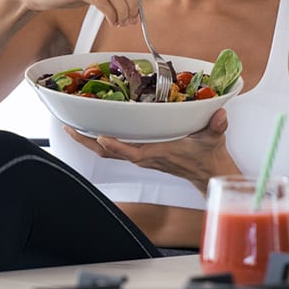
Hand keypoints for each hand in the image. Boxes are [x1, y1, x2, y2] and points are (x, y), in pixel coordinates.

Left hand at [64, 109, 238, 192]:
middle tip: (69, 128)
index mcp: (160, 153)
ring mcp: (141, 157)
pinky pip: (115, 150)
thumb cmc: (208, 155)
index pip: (133, 152)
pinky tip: (91, 130)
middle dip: (88, 142)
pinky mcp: (141, 155)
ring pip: (109, 152)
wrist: (208, 173)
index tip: (100, 135)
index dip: (116, 145)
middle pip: (110, 153)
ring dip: (89, 142)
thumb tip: (220, 115)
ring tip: (72, 128)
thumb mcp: (215, 138)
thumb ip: (217, 126)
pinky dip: (100, 141)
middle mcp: (145, 157)